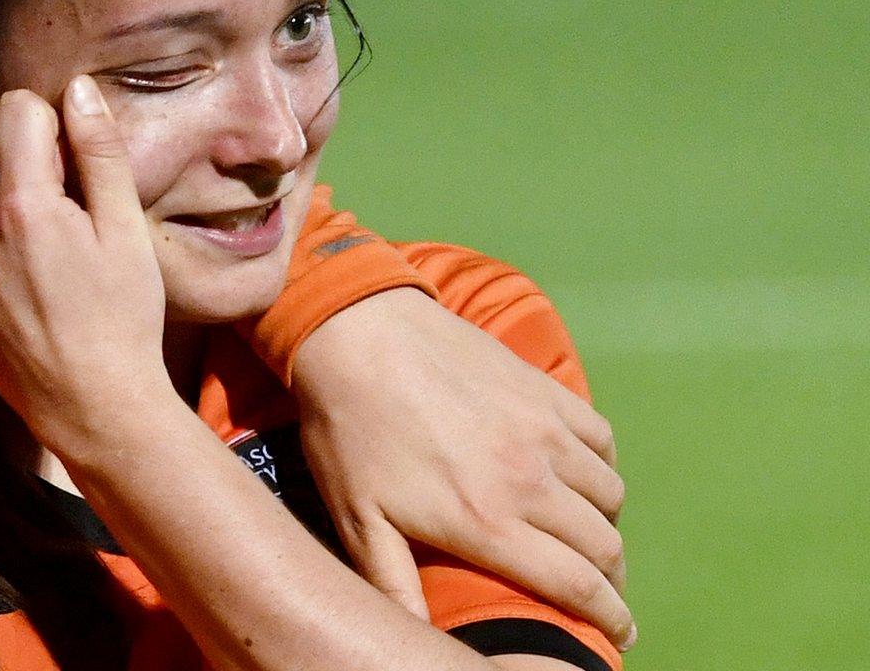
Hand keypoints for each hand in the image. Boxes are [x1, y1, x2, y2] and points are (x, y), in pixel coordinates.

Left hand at [0, 79, 171, 451]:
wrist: (86, 401)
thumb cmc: (121, 316)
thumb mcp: (125, 231)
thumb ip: (100, 153)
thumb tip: (79, 88)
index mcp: (25, 204)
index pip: (14, 110)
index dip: (47, 117)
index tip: (68, 150)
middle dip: (3, 132)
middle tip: (40, 167)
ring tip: (14, 193)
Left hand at [289, 287, 633, 649]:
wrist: (355, 332)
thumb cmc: (349, 430)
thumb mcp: (357, 517)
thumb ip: (393, 586)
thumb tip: (412, 643)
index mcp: (487, 521)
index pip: (577, 586)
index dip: (608, 617)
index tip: (621, 634)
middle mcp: (529, 479)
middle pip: (604, 547)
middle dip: (610, 580)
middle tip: (599, 591)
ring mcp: (543, 430)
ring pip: (610, 495)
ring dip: (606, 524)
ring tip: (587, 538)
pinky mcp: (544, 390)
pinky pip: (600, 440)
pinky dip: (601, 466)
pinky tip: (579, 476)